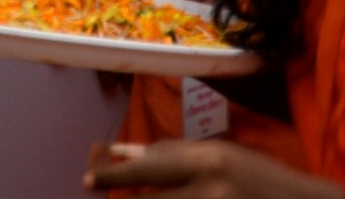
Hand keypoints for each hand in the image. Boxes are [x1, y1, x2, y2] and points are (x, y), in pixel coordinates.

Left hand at [89, 141, 342, 194]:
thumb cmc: (258, 178)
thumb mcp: (218, 156)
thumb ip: (172, 155)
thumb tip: (122, 152)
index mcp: (208, 161)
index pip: (148, 171)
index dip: (113, 176)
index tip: (86, 179)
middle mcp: (210, 190)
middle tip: (107, 191)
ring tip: (173, 192)